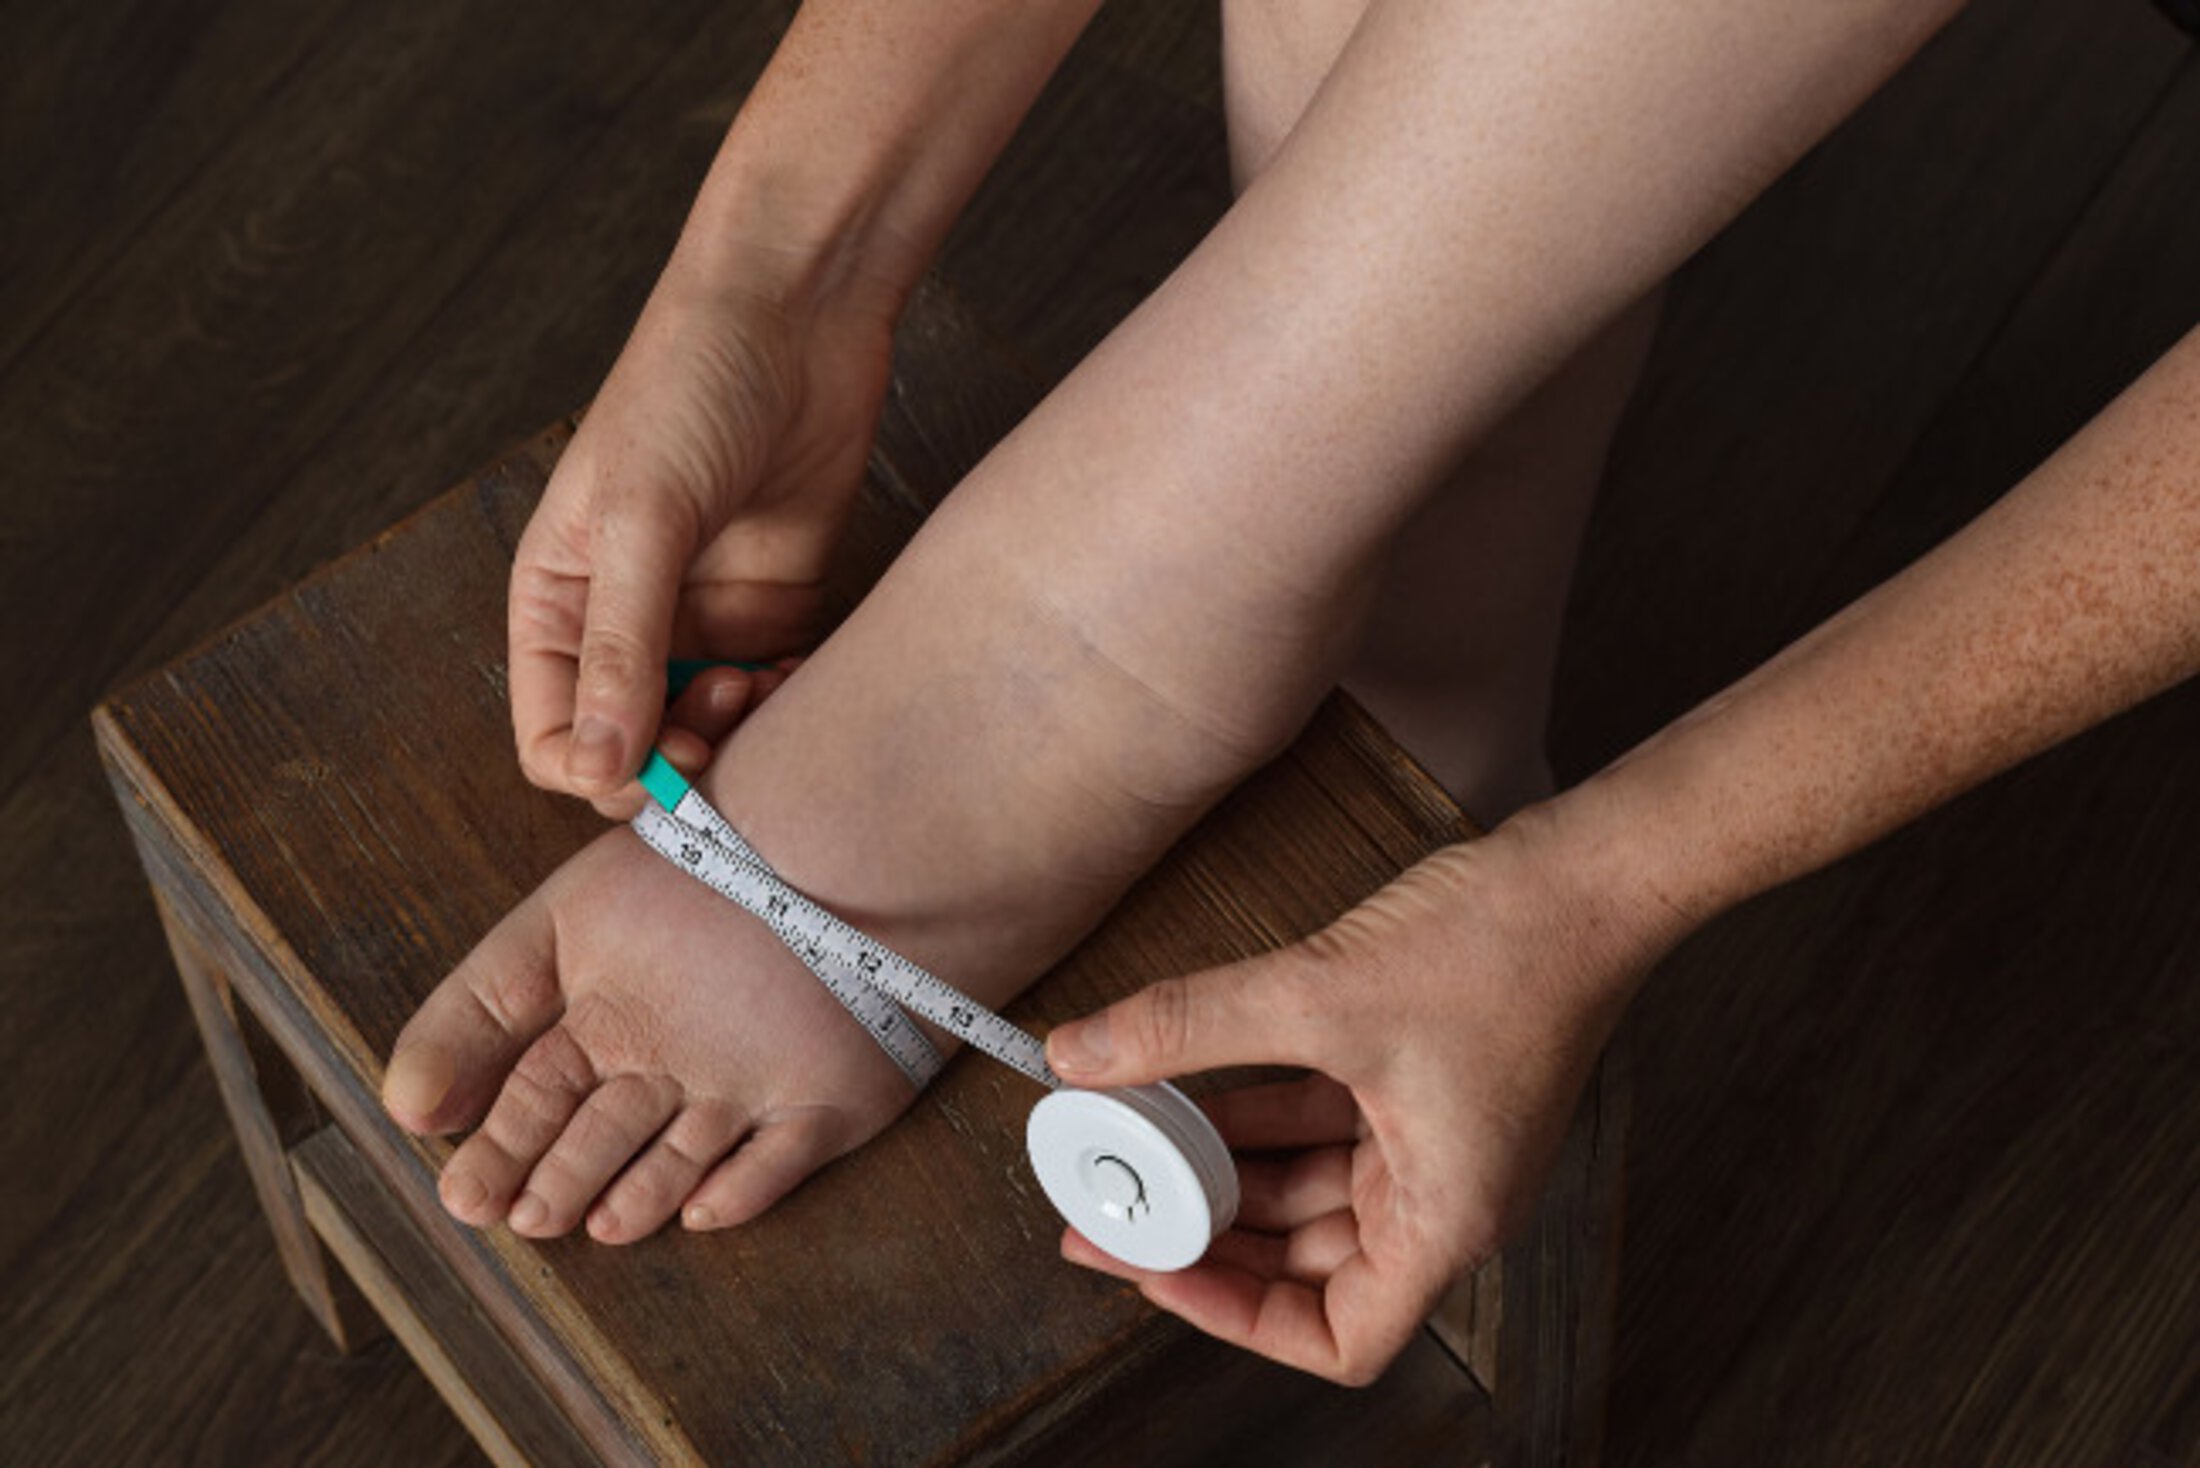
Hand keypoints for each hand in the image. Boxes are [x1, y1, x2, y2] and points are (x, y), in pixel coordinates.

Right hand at [508, 256, 895, 814]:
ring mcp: (704, 616)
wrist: (796, 314)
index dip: (600, 773)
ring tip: (764, 685)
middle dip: (676, 763)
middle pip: (636, 748)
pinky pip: (776, 692)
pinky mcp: (775, 605)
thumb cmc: (690, 388)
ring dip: (738, 737)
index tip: (660, 768)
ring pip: (711, 731)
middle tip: (723, 723)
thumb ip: (621, 648)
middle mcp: (625, 620)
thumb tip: (596, 767)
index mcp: (558, 601)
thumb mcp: (642, 518)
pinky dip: (788, 704)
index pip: (554, 738)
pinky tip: (801, 675)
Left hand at [1041, 812, 1671, 1384]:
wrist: (1593, 871)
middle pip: (1309, 1267)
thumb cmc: (1507, 948)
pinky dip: (1256, 1116)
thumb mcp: (1320, 992)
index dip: (1236, 1317)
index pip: (1339, 1339)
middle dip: (1206, 1240)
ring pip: (1308, 1191)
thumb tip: (1078, 1053)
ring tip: (1132, 1145)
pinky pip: (1322, 1126)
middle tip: (1108, 1216)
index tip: (1157, 1268)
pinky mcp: (1422, 1085)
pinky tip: (1186, 1089)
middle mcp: (1444, 1199)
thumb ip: (1188, 1027)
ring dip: (1224, 1170)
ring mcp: (1435, 1143)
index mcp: (1445, 1220)